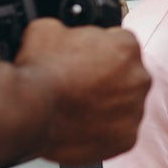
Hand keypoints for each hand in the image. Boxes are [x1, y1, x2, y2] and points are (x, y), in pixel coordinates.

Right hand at [15, 20, 150, 165]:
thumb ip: (71, 29)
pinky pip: (119, 132)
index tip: (87, 60)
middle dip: (109, 79)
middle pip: (128, 76)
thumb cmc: (38, 72)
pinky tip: (83, 125)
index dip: (100, 51)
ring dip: (108, 105)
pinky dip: (104, 131)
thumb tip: (66, 33)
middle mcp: (138, 77)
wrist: (29, 110)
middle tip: (82, 85)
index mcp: (126, 47)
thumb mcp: (49, 29)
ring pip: (125, 105)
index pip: (121, 44)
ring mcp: (134, 110)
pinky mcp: (126, 139)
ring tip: (79, 107)